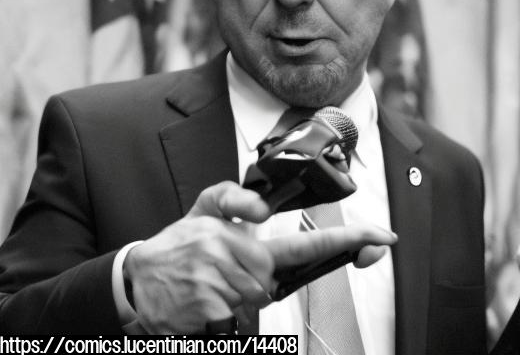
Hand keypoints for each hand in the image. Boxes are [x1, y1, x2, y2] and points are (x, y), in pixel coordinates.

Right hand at [124, 181, 394, 332]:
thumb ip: (237, 200)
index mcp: (245, 241)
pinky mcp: (211, 316)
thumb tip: (261, 212)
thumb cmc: (176, 246)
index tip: (383, 237)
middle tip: (221, 269)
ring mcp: (224, 292)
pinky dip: (220, 313)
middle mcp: (239, 266)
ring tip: (207, 282)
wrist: (135, 282)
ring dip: (236, 295)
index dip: (350, 241)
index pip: (308, 243)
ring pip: (256, 301)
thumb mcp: (205, 209)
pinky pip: (232, 320)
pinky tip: (200, 299)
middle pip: (275, 283)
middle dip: (255, 279)